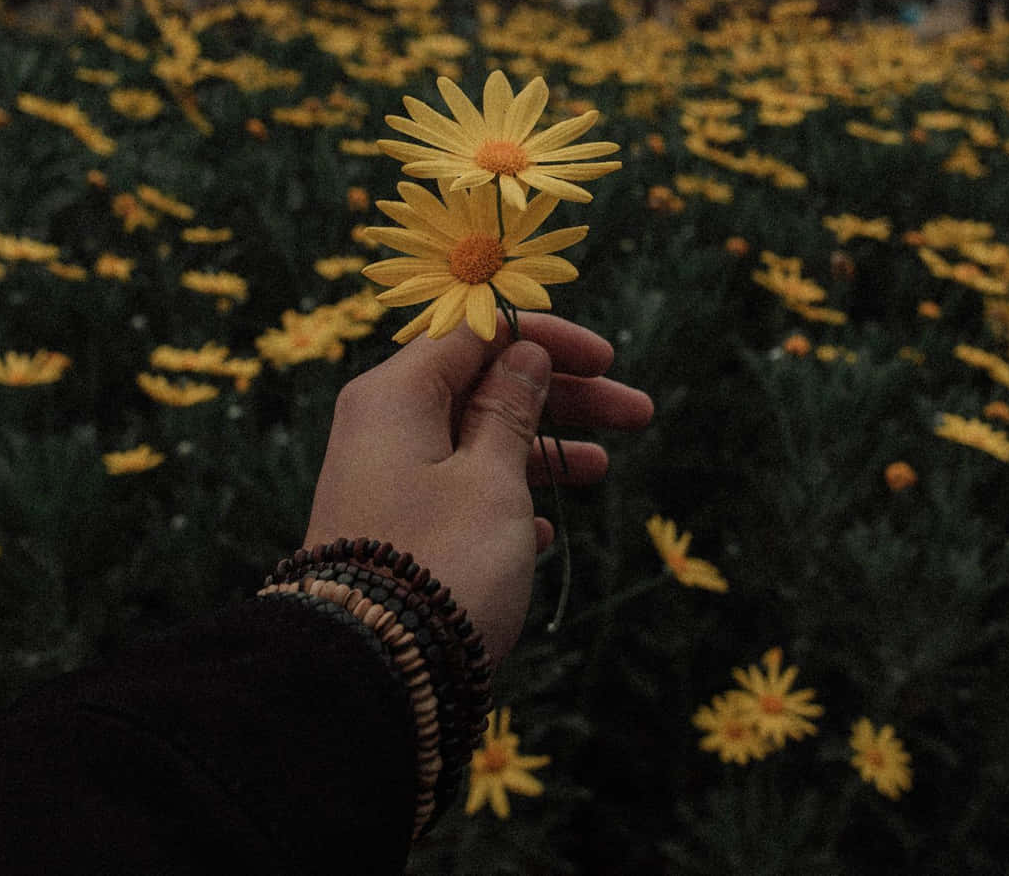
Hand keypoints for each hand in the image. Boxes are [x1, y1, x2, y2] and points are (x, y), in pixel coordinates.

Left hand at [305, 312, 652, 661]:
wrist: (370, 673)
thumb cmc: (440, 561)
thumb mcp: (491, 478)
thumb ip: (509, 410)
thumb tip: (521, 354)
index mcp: (396, 395)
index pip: (475, 334)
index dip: (545, 340)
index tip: (606, 359)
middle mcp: (383, 428)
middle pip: (483, 387)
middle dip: (561, 397)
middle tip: (637, 413)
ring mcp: (386, 481)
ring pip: (476, 442)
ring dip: (542, 450)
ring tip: (602, 469)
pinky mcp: (395, 531)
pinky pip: (458, 492)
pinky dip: (504, 498)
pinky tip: (543, 529)